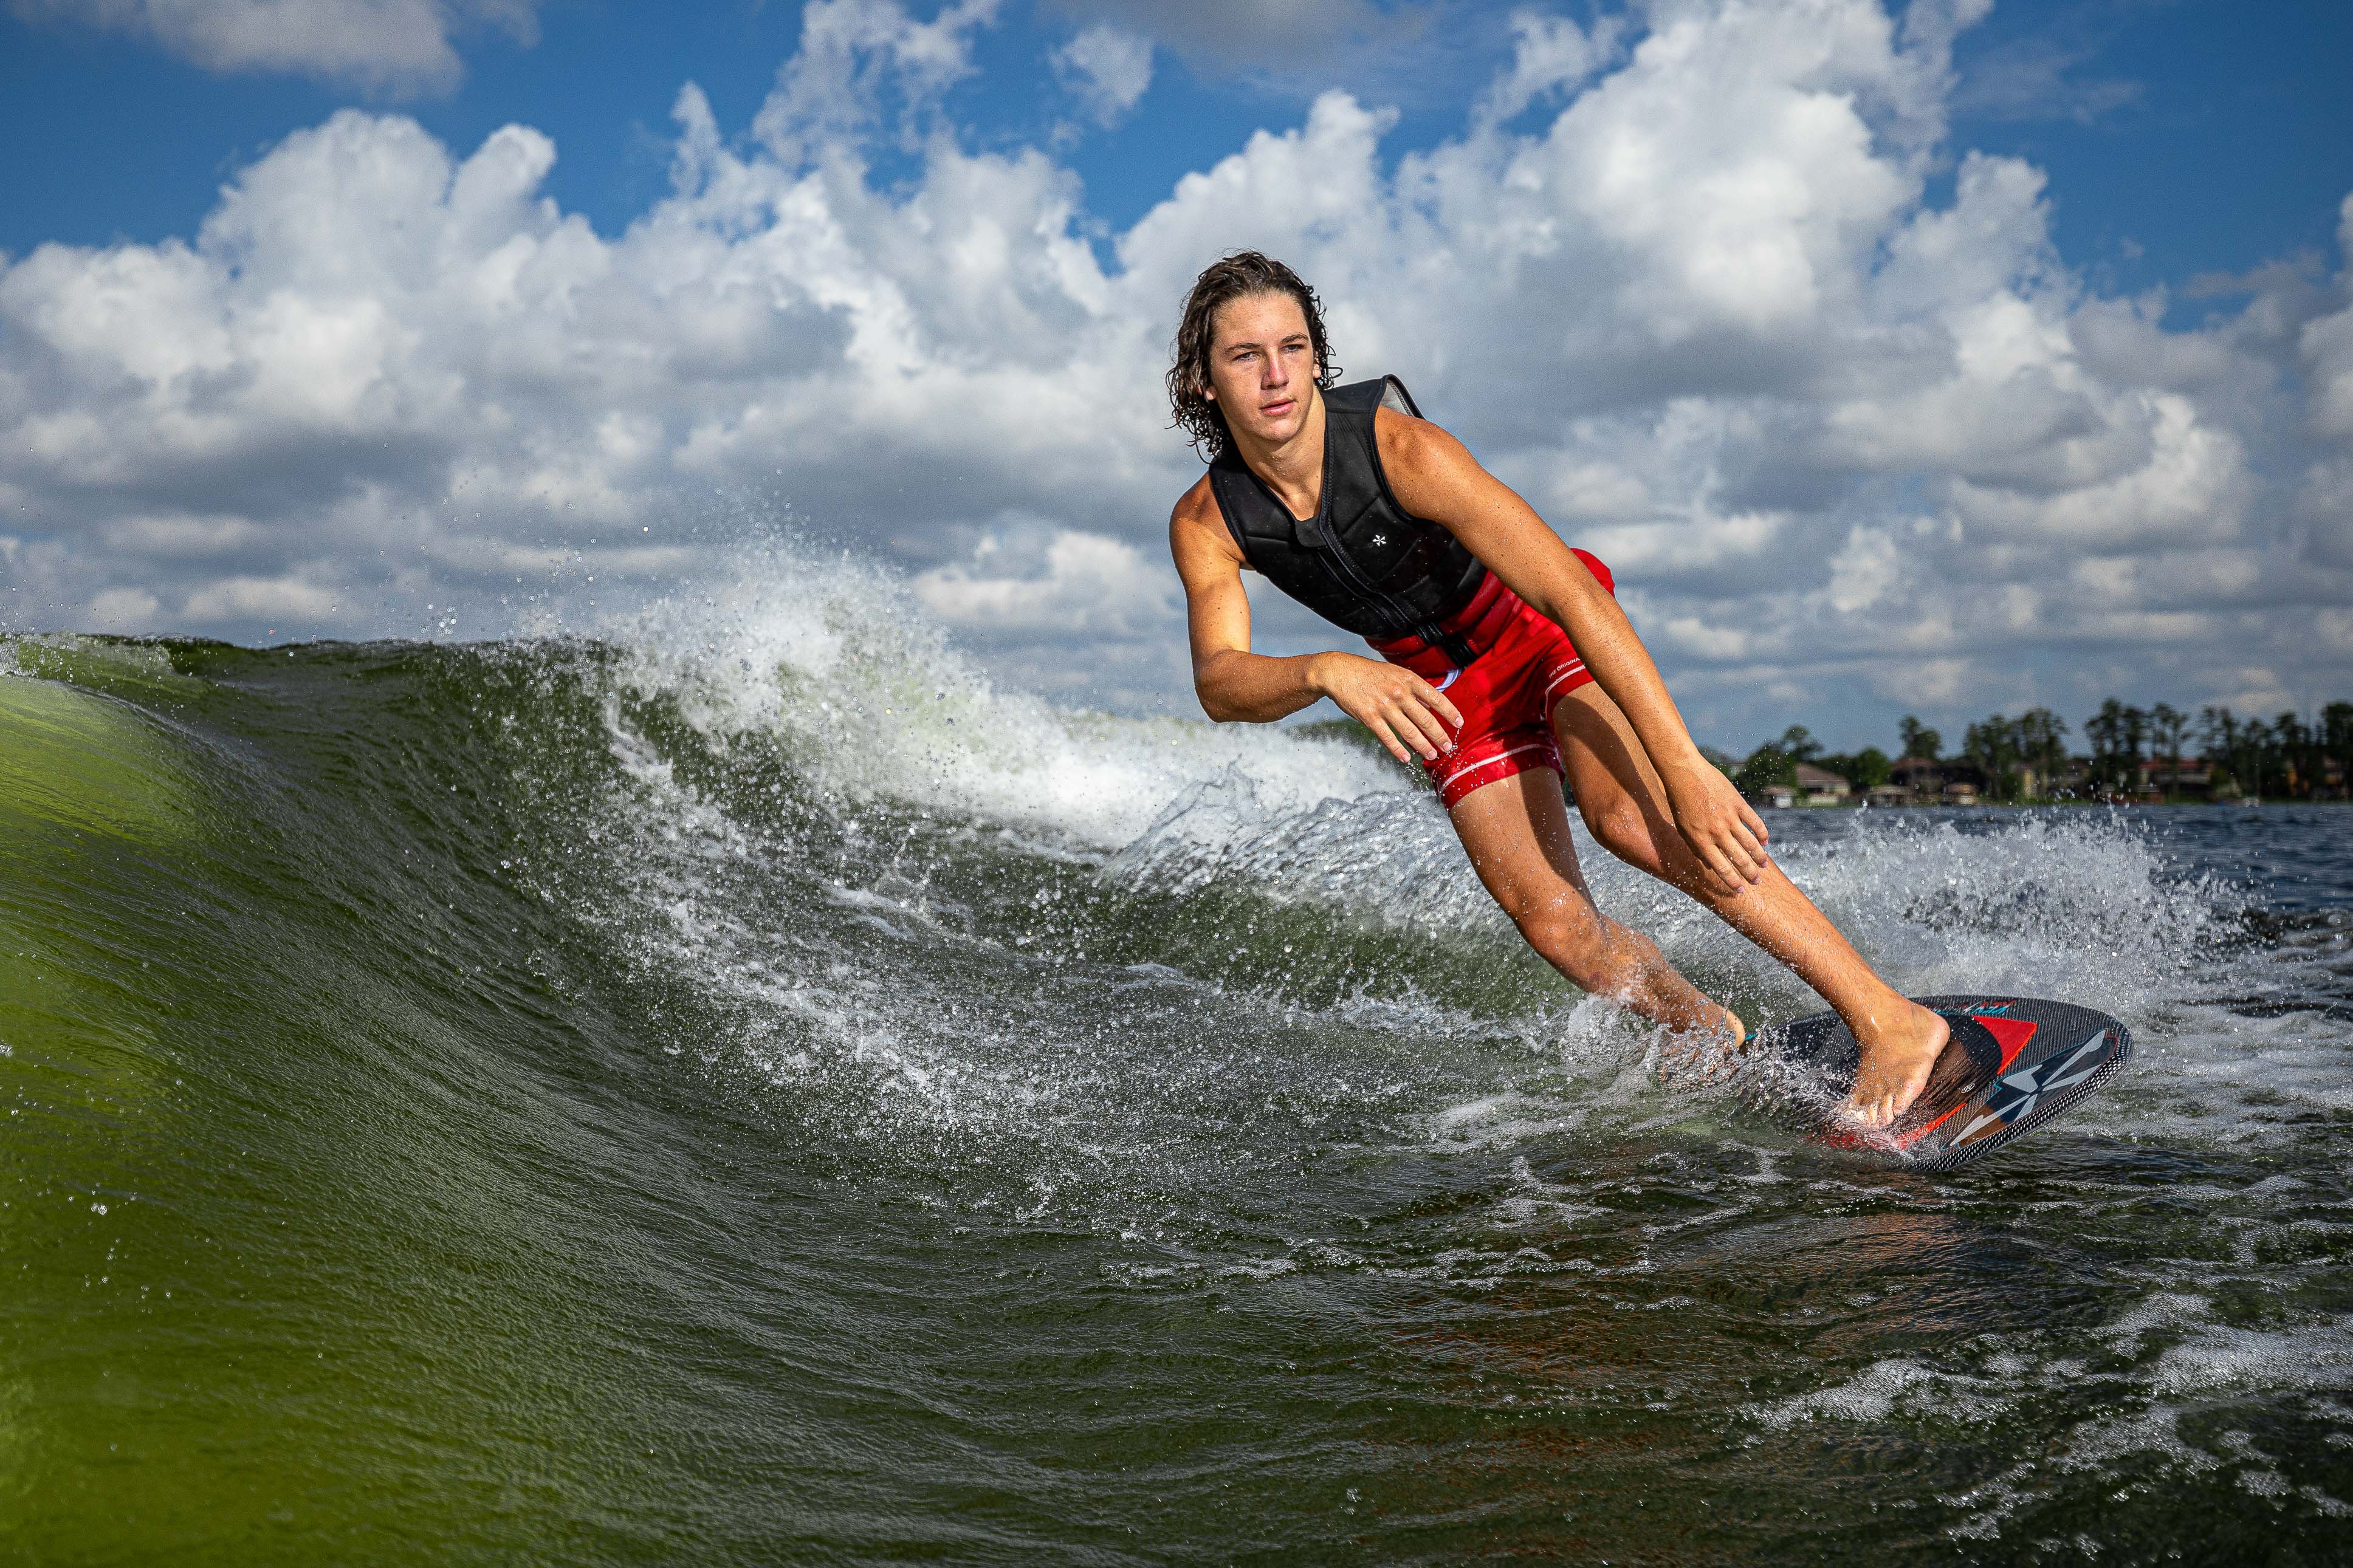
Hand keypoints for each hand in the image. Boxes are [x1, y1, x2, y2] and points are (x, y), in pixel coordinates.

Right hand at [1312, 653, 1463, 764]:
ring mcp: (1384, 706)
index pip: (1436, 697)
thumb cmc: (1369, 673)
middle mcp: (1399, 692)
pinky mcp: (1369, 717)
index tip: (1459, 723)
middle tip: (1448, 747)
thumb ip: (1413, 689)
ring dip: (1423, 745)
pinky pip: (1388, 737)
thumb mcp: (1395, 673)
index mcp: (1408, 679)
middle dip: (1439, 735)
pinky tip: (1406, 758)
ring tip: (1432, 754)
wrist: (1339, 672)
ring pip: (1409, 731)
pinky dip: (1398, 749)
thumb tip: (1431, 707)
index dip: (1450, 712)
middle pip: (1426, 719)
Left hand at [1660, 756, 1770, 895]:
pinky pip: (1755, 822)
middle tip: (1757, 882)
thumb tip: (1709, 865)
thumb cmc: (1679, 803)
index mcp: (1701, 841)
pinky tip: (1765, 842)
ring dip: (1759, 857)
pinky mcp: (1738, 803)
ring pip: (1750, 843)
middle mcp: (1716, 832)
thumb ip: (1696, 848)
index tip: (1741, 890)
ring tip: (1764, 866)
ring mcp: (1729, 817)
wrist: (1684, 773)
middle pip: (1739, 859)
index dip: (1732, 882)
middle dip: (1750, 874)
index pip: (1721, 868)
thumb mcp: (1682, 829)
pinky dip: (1762, 834)